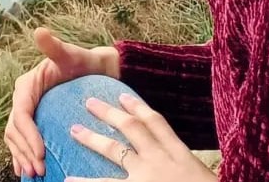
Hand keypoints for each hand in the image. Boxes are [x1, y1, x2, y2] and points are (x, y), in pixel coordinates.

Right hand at [4, 27, 120, 178]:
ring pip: (16, 138)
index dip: (27, 134)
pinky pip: (23, 141)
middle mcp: (24, 98)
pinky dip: (23, 156)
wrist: (99, 69)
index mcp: (28, 84)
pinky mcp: (37, 120)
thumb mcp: (72, 54)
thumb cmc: (86, 61)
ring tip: (35, 173)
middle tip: (39, 169)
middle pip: (16, 129)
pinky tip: (27, 170)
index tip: (40, 152)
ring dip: (22, 157)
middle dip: (24, 151)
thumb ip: (55, 47)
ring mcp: (30, 110)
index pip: (21, 113)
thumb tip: (39, 31)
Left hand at [65, 92, 216, 181]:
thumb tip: (175, 170)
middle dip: (110, 113)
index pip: (158, 124)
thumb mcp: (200, 178)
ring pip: (115, 151)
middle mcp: (161, 161)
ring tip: (74, 130)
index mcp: (181, 155)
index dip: (140, 107)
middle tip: (90, 102)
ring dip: (93, 138)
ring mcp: (146, 176)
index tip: (125, 96)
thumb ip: (186, 171)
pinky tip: (67, 181)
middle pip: (133, 128)